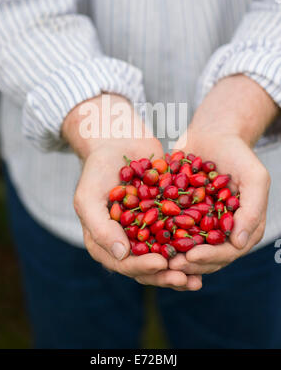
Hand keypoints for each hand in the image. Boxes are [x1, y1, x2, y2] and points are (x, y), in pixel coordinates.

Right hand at [63, 94, 201, 290]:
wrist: (120, 139)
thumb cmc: (98, 168)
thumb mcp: (89, 197)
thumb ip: (100, 227)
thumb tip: (121, 255)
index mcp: (105, 241)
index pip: (123, 263)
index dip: (142, 268)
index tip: (161, 264)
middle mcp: (127, 240)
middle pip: (147, 266)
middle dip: (167, 275)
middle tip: (186, 279)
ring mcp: (148, 229)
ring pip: (167, 254)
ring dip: (183, 267)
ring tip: (201, 274)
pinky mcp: (166, 215)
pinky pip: (181, 232)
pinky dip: (193, 242)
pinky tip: (210, 246)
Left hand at [169, 130, 270, 274]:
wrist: (211, 134)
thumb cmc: (237, 153)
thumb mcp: (254, 177)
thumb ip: (252, 209)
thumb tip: (239, 244)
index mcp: (242, 227)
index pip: (229, 251)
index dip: (211, 257)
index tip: (192, 256)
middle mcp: (221, 230)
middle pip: (206, 256)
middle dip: (189, 262)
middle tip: (170, 264)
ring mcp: (200, 223)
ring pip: (186, 247)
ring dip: (172, 255)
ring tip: (155, 257)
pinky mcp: (180, 214)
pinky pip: (169, 228)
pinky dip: (158, 235)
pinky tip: (144, 239)